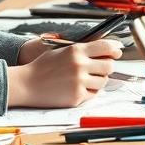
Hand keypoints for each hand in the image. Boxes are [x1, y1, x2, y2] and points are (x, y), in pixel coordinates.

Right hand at [6, 39, 122, 107]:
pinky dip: (88, 92)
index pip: (106, 47)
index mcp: (76, 50)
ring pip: (103, 82)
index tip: (117, 52)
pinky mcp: (77, 97)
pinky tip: (77, 88)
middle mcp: (80, 65)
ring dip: (97, 80)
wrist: (26, 84)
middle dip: (106, 67)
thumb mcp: (61, 50)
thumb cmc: (43, 66)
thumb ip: (82, 49)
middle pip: (109, 66)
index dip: (115, 49)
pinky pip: (93, 94)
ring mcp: (79, 82)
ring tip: (84, 79)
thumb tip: (106, 50)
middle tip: (99, 69)